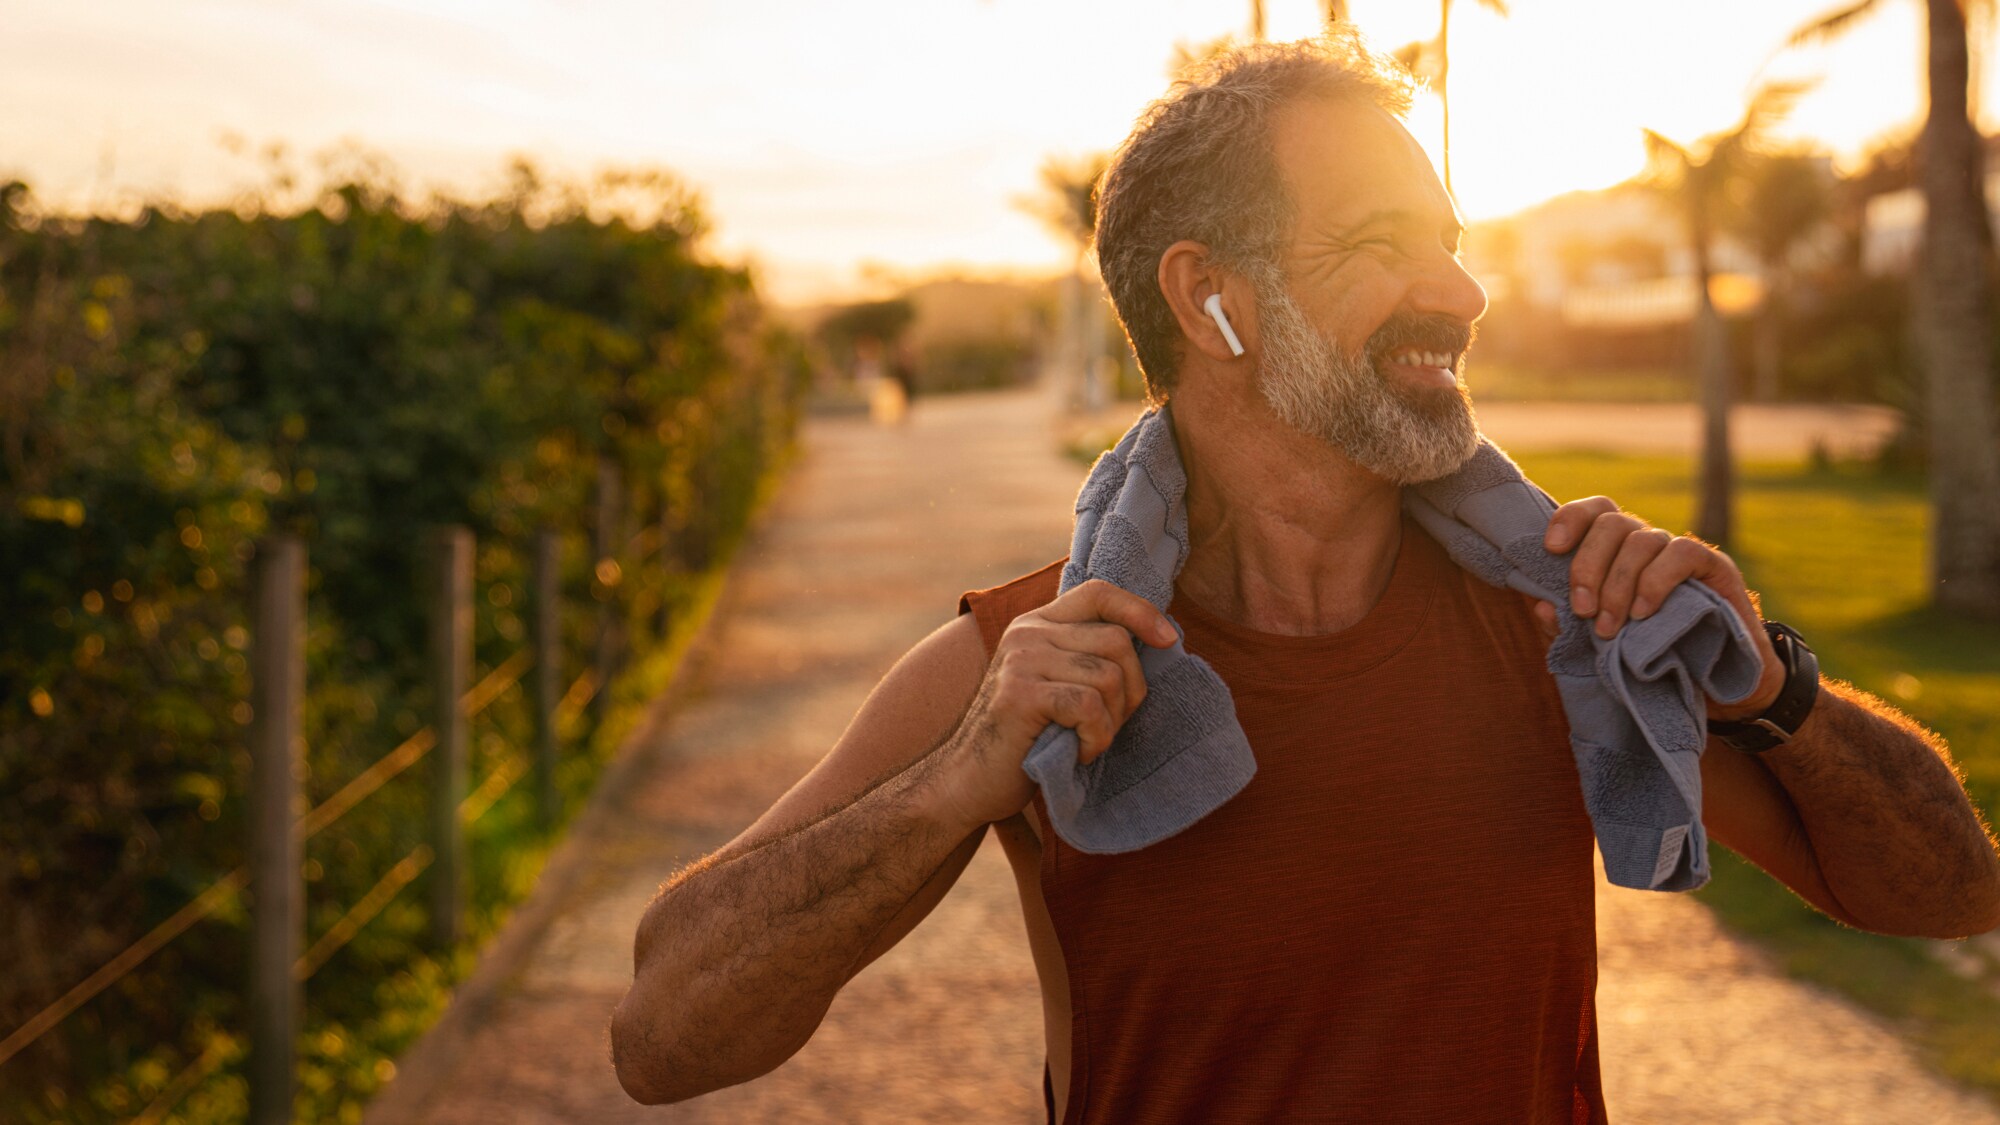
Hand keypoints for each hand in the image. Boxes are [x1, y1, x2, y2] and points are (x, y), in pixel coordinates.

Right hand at [934, 579, 1177, 827]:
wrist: (967, 781)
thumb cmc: (1026, 739)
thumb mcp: (1057, 684)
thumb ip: (1089, 656)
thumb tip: (1160, 638)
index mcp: (1038, 623)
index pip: (1099, 592)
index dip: (1140, 611)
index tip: (1168, 641)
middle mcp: (1027, 632)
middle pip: (1117, 641)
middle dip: (1131, 691)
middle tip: (1108, 725)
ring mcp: (1021, 660)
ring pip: (1109, 676)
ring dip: (1111, 722)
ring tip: (1086, 741)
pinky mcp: (1020, 693)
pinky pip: (1089, 706)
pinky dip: (1096, 738)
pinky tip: (1077, 752)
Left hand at [1526, 497, 1784, 720]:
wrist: (1715, 684)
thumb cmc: (1648, 657)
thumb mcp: (1598, 646)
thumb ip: (1567, 627)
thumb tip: (1540, 607)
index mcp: (1616, 553)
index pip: (1595, 512)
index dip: (1570, 519)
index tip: (1551, 548)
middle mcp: (1647, 544)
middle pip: (1612, 523)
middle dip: (1588, 565)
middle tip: (1583, 610)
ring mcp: (1680, 552)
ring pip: (1642, 540)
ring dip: (1618, 584)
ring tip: (1610, 627)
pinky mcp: (1714, 567)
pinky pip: (1681, 553)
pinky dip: (1655, 581)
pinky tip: (1643, 612)